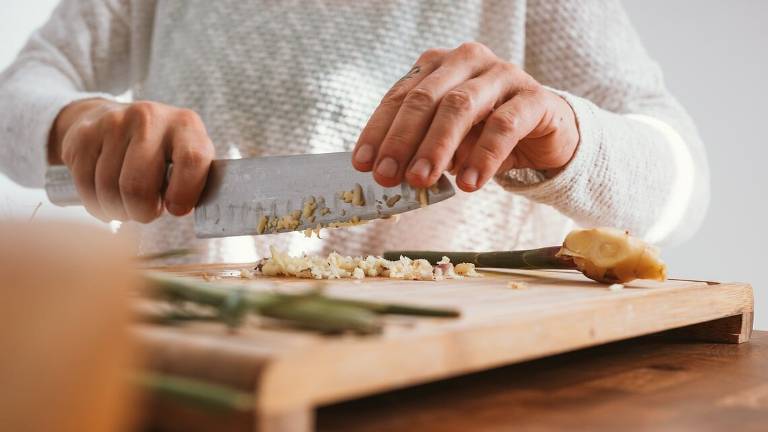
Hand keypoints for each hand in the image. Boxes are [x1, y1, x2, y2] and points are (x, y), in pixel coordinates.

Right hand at [48, 99, 213, 221]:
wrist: (117, 119)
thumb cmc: (164, 152)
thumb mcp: (188, 158)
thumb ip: (195, 181)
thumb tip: (190, 211)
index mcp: (186, 125)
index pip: (192, 160)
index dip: (184, 193)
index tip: (176, 209)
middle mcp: (150, 117)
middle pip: (139, 185)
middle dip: (142, 212)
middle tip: (147, 213)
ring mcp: (114, 122)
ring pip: (110, 189)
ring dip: (119, 211)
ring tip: (128, 206)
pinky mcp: (85, 134)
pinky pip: (86, 185)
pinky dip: (97, 205)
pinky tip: (107, 200)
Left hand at [352, 42, 578, 191]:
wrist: (546, 133)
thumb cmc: (486, 134)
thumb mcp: (447, 141)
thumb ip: (420, 149)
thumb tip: (389, 175)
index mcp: (438, 66)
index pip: (400, 96)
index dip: (379, 131)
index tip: (363, 164)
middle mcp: (467, 61)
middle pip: (426, 98)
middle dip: (402, 140)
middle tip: (388, 177)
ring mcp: (503, 74)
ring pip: (461, 106)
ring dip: (436, 147)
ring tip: (421, 181)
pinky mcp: (534, 97)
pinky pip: (504, 125)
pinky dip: (482, 156)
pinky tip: (468, 183)